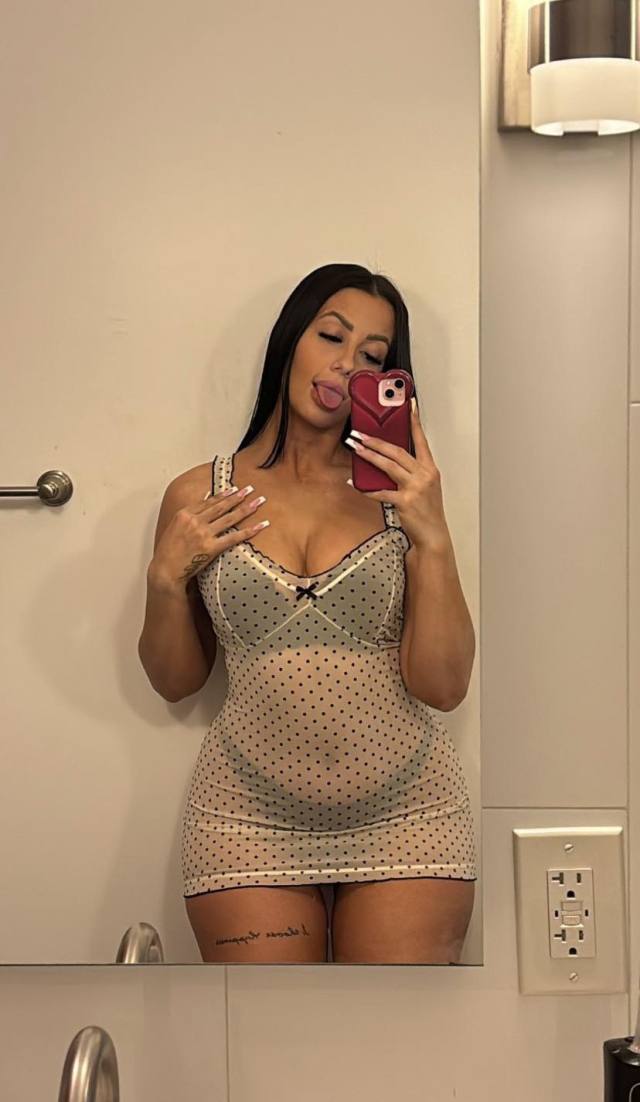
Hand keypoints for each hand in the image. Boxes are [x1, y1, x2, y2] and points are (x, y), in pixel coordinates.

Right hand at [149, 483, 268, 592]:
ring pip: (230, 518)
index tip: (235, 489)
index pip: (208, 501)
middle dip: (238, 496)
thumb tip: (205, 498)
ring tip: (259, 501)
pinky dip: (249, 531)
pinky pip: (234, 537)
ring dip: (247, 508)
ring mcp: (204, 534)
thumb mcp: (174, 527)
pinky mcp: (211, 548)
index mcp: (184, 514)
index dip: (224, 495)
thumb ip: (189, 514)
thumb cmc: (168, 551)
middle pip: (221, 506)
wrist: (165, 570)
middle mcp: (195, 521)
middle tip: (251, 489)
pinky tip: (261, 525)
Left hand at [346, 398, 450, 552]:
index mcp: (430, 469)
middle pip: (398, 452)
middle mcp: (424, 476)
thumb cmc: (428, 512)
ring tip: (356, 448)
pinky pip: (381, 492)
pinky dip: (366, 488)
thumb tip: (388, 460)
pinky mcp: (405, 502)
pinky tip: (356, 483)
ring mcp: (415, 489)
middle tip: (360, 434)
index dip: (414, 422)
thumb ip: (410, 473)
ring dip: (370, 456)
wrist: (433, 535)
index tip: (409, 406)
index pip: (421, 440)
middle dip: (377, 441)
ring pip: (389, 466)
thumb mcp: (425, 487)